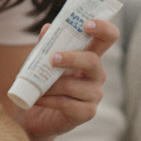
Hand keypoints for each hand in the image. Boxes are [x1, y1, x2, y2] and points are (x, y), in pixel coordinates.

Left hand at [13, 18, 120, 140]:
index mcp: (89, 57)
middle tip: (52, 58)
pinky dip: (49, 100)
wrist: (33, 116)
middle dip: (72, 58)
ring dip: (51, 85)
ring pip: (74, 85)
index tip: (87, 23)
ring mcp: (94, 95)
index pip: (107, 38)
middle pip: (93, 61)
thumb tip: (47, 27)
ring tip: (36, 87)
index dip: (103, 28)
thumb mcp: (41, 62)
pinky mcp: (87, 113)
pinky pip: (67, 103)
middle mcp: (96, 75)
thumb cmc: (41, 85)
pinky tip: (37, 99)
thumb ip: (45, 45)